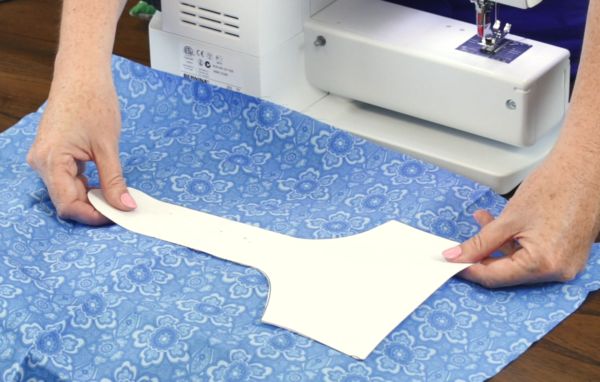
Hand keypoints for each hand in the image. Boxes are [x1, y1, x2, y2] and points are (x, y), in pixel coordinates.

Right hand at [27, 72, 135, 224]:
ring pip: (68, 191)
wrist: (82, 74)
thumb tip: (124, 206)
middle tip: (121, 208)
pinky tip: (104, 184)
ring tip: (116, 195)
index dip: (93, 216)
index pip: (68, 205)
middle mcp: (41, 162)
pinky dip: (86, 185)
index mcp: (51, 161)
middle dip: (94, 208)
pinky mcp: (52, 154)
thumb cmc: (93, 101)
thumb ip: (114, 180)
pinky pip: (67, 179)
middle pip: (66, 201)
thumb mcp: (108, 146)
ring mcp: (45, 158)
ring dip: (91, 197)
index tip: (117, 216)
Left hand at [442, 154, 599, 287]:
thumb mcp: (508, 218)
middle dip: (482, 256)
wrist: (585, 169)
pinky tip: (501, 224)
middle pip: (507, 273)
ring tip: (483, 219)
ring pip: (518, 263)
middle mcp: (558, 271)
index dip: (469, 269)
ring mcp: (565, 265)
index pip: (495, 277)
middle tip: (461, 244)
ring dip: (497, 245)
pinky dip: (515, 243)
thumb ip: (480, 242)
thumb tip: (457, 256)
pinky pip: (533, 256)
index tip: (451, 263)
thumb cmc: (556, 187)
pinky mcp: (567, 255)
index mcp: (543, 264)